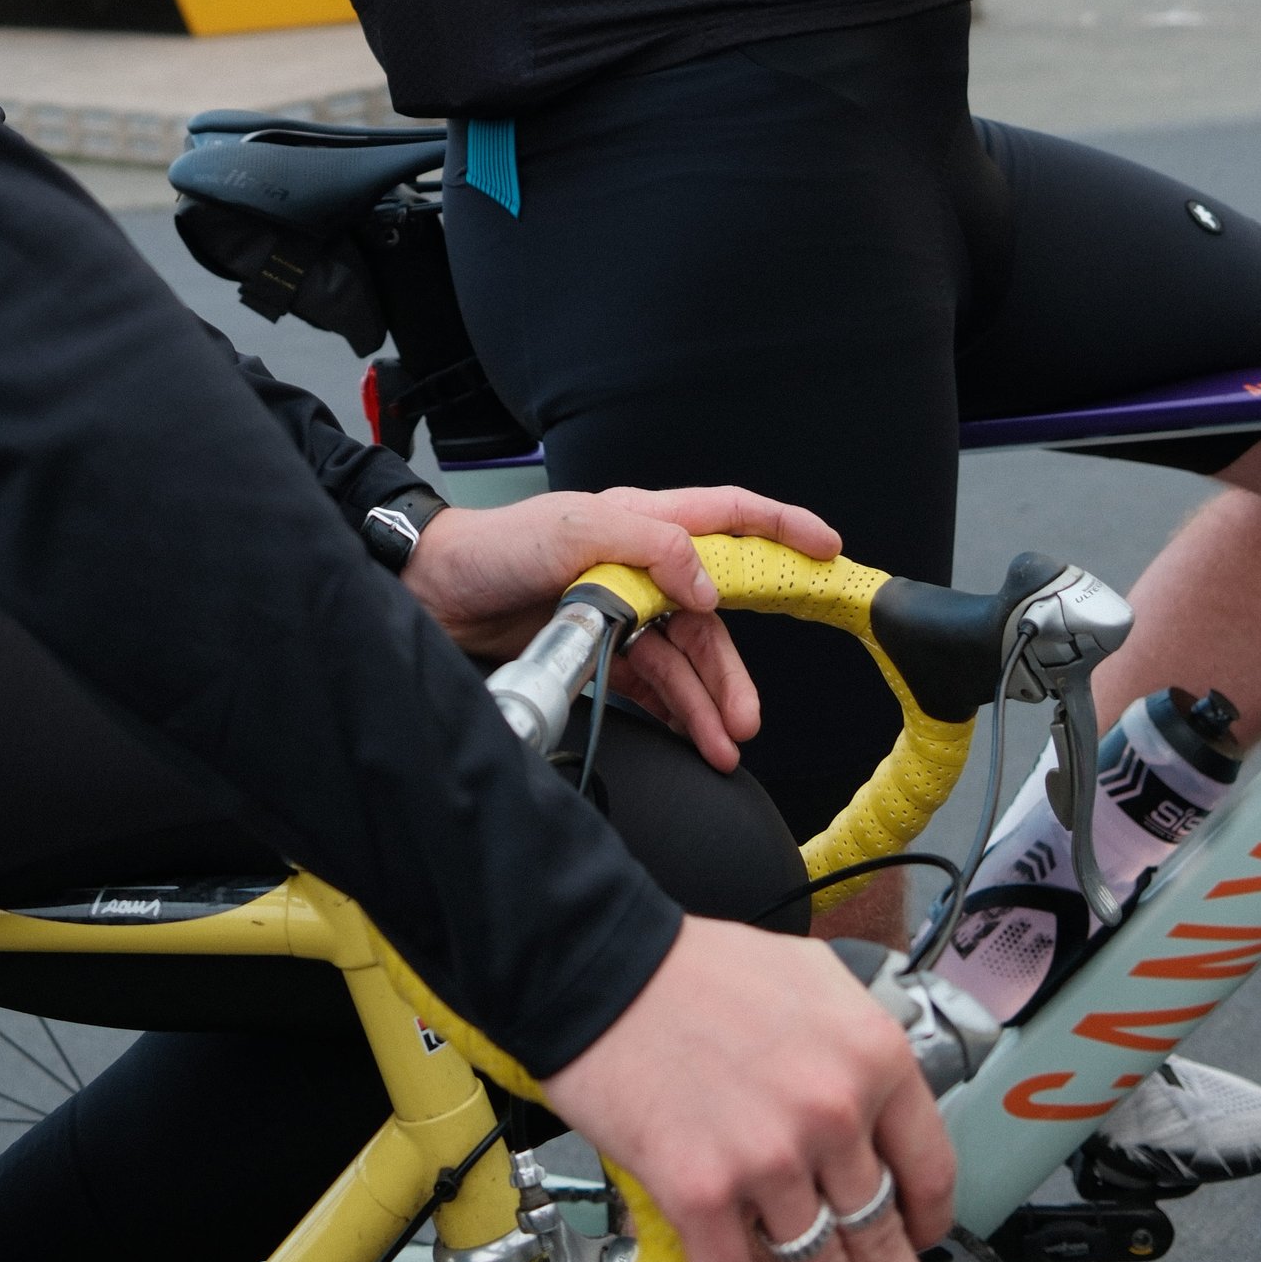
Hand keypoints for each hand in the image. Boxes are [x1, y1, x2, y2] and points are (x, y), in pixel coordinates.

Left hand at [401, 484, 840, 769]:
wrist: (432, 595)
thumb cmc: (492, 548)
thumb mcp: (572, 530)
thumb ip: (647, 545)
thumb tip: (706, 584)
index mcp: (640, 520)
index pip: (728, 516)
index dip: (782, 528)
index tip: (828, 550)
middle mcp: (638, 564)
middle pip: (712, 614)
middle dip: (736, 666)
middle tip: (750, 716)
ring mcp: (620, 610)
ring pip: (685, 659)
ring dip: (709, 703)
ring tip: (726, 744)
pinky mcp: (598, 649)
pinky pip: (653, 685)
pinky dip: (678, 715)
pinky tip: (695, 742)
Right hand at [546, 917, 954, 1261]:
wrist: (599, 965)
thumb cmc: (692, 968)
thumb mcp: (808, 977)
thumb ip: (851, 1044)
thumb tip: (872, 1106)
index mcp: (869, 1057)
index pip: (929, 1171)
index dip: (926, 1224)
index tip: (914, 1241)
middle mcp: (831, 1112)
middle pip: (881, 1242)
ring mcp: (768, 1158)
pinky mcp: (701, 1191)